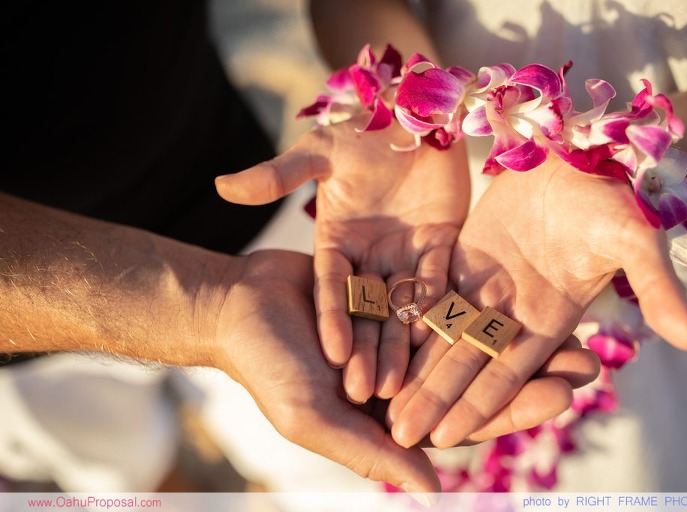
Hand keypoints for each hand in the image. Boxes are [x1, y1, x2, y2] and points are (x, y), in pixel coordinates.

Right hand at [208, 249, 596, 491]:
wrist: (237, 307)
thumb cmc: (268, 367)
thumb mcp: (314, 415)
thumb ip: (370, 452)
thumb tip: (432, 490)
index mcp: (392, 416)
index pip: (466, 419)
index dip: (514, 409)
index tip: (563, 396)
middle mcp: (404, 379)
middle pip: (479, 378)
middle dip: (531, 371)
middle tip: (590, 360)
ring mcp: (401, 337)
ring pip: (470, 336)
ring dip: (515, 332)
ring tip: (572, 322)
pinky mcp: (394, 297)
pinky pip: (443, 298)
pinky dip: (478, 296)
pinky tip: (515, 285)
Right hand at [210, 249, 439, 492]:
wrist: (236, 302)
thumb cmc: (270, 367)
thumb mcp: (314, 418)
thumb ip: (371, 454)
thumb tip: (434, 497)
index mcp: (375, 408)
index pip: (421, 414)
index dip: (416, 405)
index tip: (391, 396)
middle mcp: (383, 367)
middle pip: (419, 363)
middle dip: (387, 360)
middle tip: (344, 364)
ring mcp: (379, 325)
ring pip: (406, 322)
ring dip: (378, 327)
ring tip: (338, 336)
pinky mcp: (372, 288)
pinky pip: (392, 286)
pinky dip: (374, 291)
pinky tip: (354, 292)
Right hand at [216, 120, 470, 402]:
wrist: (410, 108)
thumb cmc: (360, 126)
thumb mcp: (319, 151)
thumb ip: (279, 173)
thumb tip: (222, 185)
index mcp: (335, 243)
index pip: (332, 289)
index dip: (332, 320)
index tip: (332, 357)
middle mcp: (368, 256)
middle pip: (369, 309)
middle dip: (369, 348)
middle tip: (373, 391)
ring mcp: (404, 252)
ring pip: (404, 304)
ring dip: (404, 341)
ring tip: (409, 380)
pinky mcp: (438, 242)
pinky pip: (439, 277)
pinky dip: (440, 304)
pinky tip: (445, 336)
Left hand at [387, 155, 686, 448]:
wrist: (574, 150)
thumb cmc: (607, 192)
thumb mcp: (632, 238)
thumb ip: (655, 286)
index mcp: (550, 316)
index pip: (509, 371)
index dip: (480, 404)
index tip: (448, 435)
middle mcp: (513, 310)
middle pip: (467, 362)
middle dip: (435, 397)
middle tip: (398, 431)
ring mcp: (485, 285)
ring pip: (443, 334)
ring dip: (413, 365)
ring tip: (376, 396)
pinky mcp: (462, 258)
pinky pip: (429, 293)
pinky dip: (405, 316)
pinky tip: (376, 337)